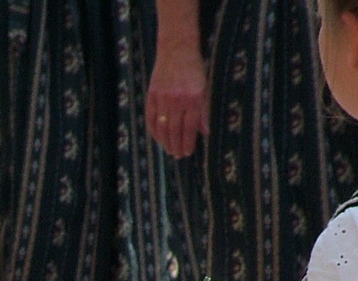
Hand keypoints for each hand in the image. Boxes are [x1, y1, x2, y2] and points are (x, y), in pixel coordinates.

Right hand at [146, 40, 208, 157]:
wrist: (177, 48)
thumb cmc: (194, 67)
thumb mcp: (204, 87)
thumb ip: (203, 110)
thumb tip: (205, 132)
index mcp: (193, 97)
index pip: (190, 126)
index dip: (188, 142)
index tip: (188, 152)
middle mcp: (178, 99)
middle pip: (176, 129)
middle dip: (177, 145)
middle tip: (178, 156)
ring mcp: (163, 97)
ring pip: (163, 126)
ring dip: (166, 142)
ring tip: (169, 150)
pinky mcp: (152, 94)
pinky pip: (151, 117)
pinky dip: (154, 130)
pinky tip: (158, 138)